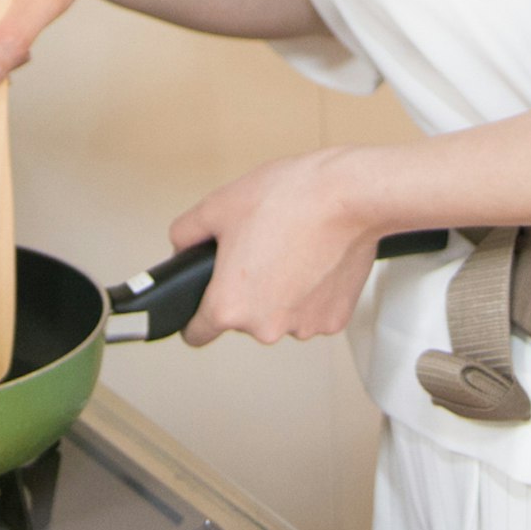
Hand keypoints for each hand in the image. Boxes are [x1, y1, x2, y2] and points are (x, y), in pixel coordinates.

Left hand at [165, 150, 379, 344]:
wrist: (349, 195)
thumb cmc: (289, 198)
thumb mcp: (218, 204)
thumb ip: (186, 232)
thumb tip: (181, 248)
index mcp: (229, 306)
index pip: (197, 334)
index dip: (195, 317)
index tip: (203, 305)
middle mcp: (264, 328)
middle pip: (243, 319)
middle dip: (246, 290)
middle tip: (259, 249)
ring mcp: (302, 327)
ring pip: (279, 315)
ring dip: (280, 293)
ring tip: (290, 249)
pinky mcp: (334, 322)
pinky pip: (311, 311)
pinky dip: (311, 292)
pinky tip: (314, 260)